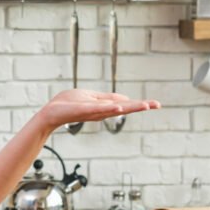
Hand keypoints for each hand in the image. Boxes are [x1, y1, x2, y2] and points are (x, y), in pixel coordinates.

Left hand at [39, 89, 160, 130]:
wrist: (51, 112)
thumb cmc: (68, 104)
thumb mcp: (90, 97)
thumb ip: (106, 98)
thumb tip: (124, 99)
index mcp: (105, 106)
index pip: (126, 104)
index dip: (140, 104)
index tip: (156, 104)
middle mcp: (103, 111)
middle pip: (126, 108)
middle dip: (141, 106)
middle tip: (157, 105)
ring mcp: (95, 111)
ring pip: (116, 109)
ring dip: (130, 107)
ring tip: (145, 105)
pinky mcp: (85, 110)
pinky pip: (99, 109)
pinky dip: (109, 108)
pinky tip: (120, 107)